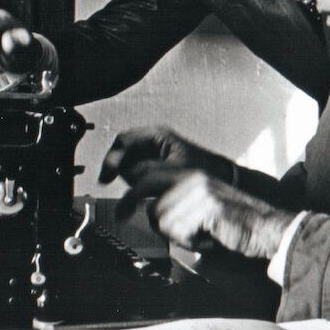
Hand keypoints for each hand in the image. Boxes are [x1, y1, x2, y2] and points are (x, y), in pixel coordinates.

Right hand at [99, 126, 233, 187]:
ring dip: (133, 180)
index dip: (112, 159)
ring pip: (132, 168)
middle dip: (125, 172)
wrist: (222, 179)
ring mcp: (157, 155)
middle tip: (133, 186)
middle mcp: (155, 142)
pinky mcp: (160, 168)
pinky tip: (151, 194)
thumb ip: (141, 170)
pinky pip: (142, 176)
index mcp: (156, 135)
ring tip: (148, 189)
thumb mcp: (167, 170)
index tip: (107, 178)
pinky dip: (141, 185)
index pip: (123, 141)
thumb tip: (116, 168)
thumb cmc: (202, 170)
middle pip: (125, 156)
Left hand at [121, 171, 294, 258]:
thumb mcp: (201, 204)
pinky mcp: (208, 207)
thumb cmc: (233, 224)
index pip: (150, 173)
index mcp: (191, 172)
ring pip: (161, 218)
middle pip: (146, 190)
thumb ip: (177, 202)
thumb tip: (147, 210)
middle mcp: (194, 176)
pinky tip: (209, 240)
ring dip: (177, 235)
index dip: (131, 190)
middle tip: (120, 215)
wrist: (267, 228)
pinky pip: (180, 232)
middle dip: (131, 204)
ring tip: (200, 235)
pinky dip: (192, 244)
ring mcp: (201, 190)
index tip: (119, 208)